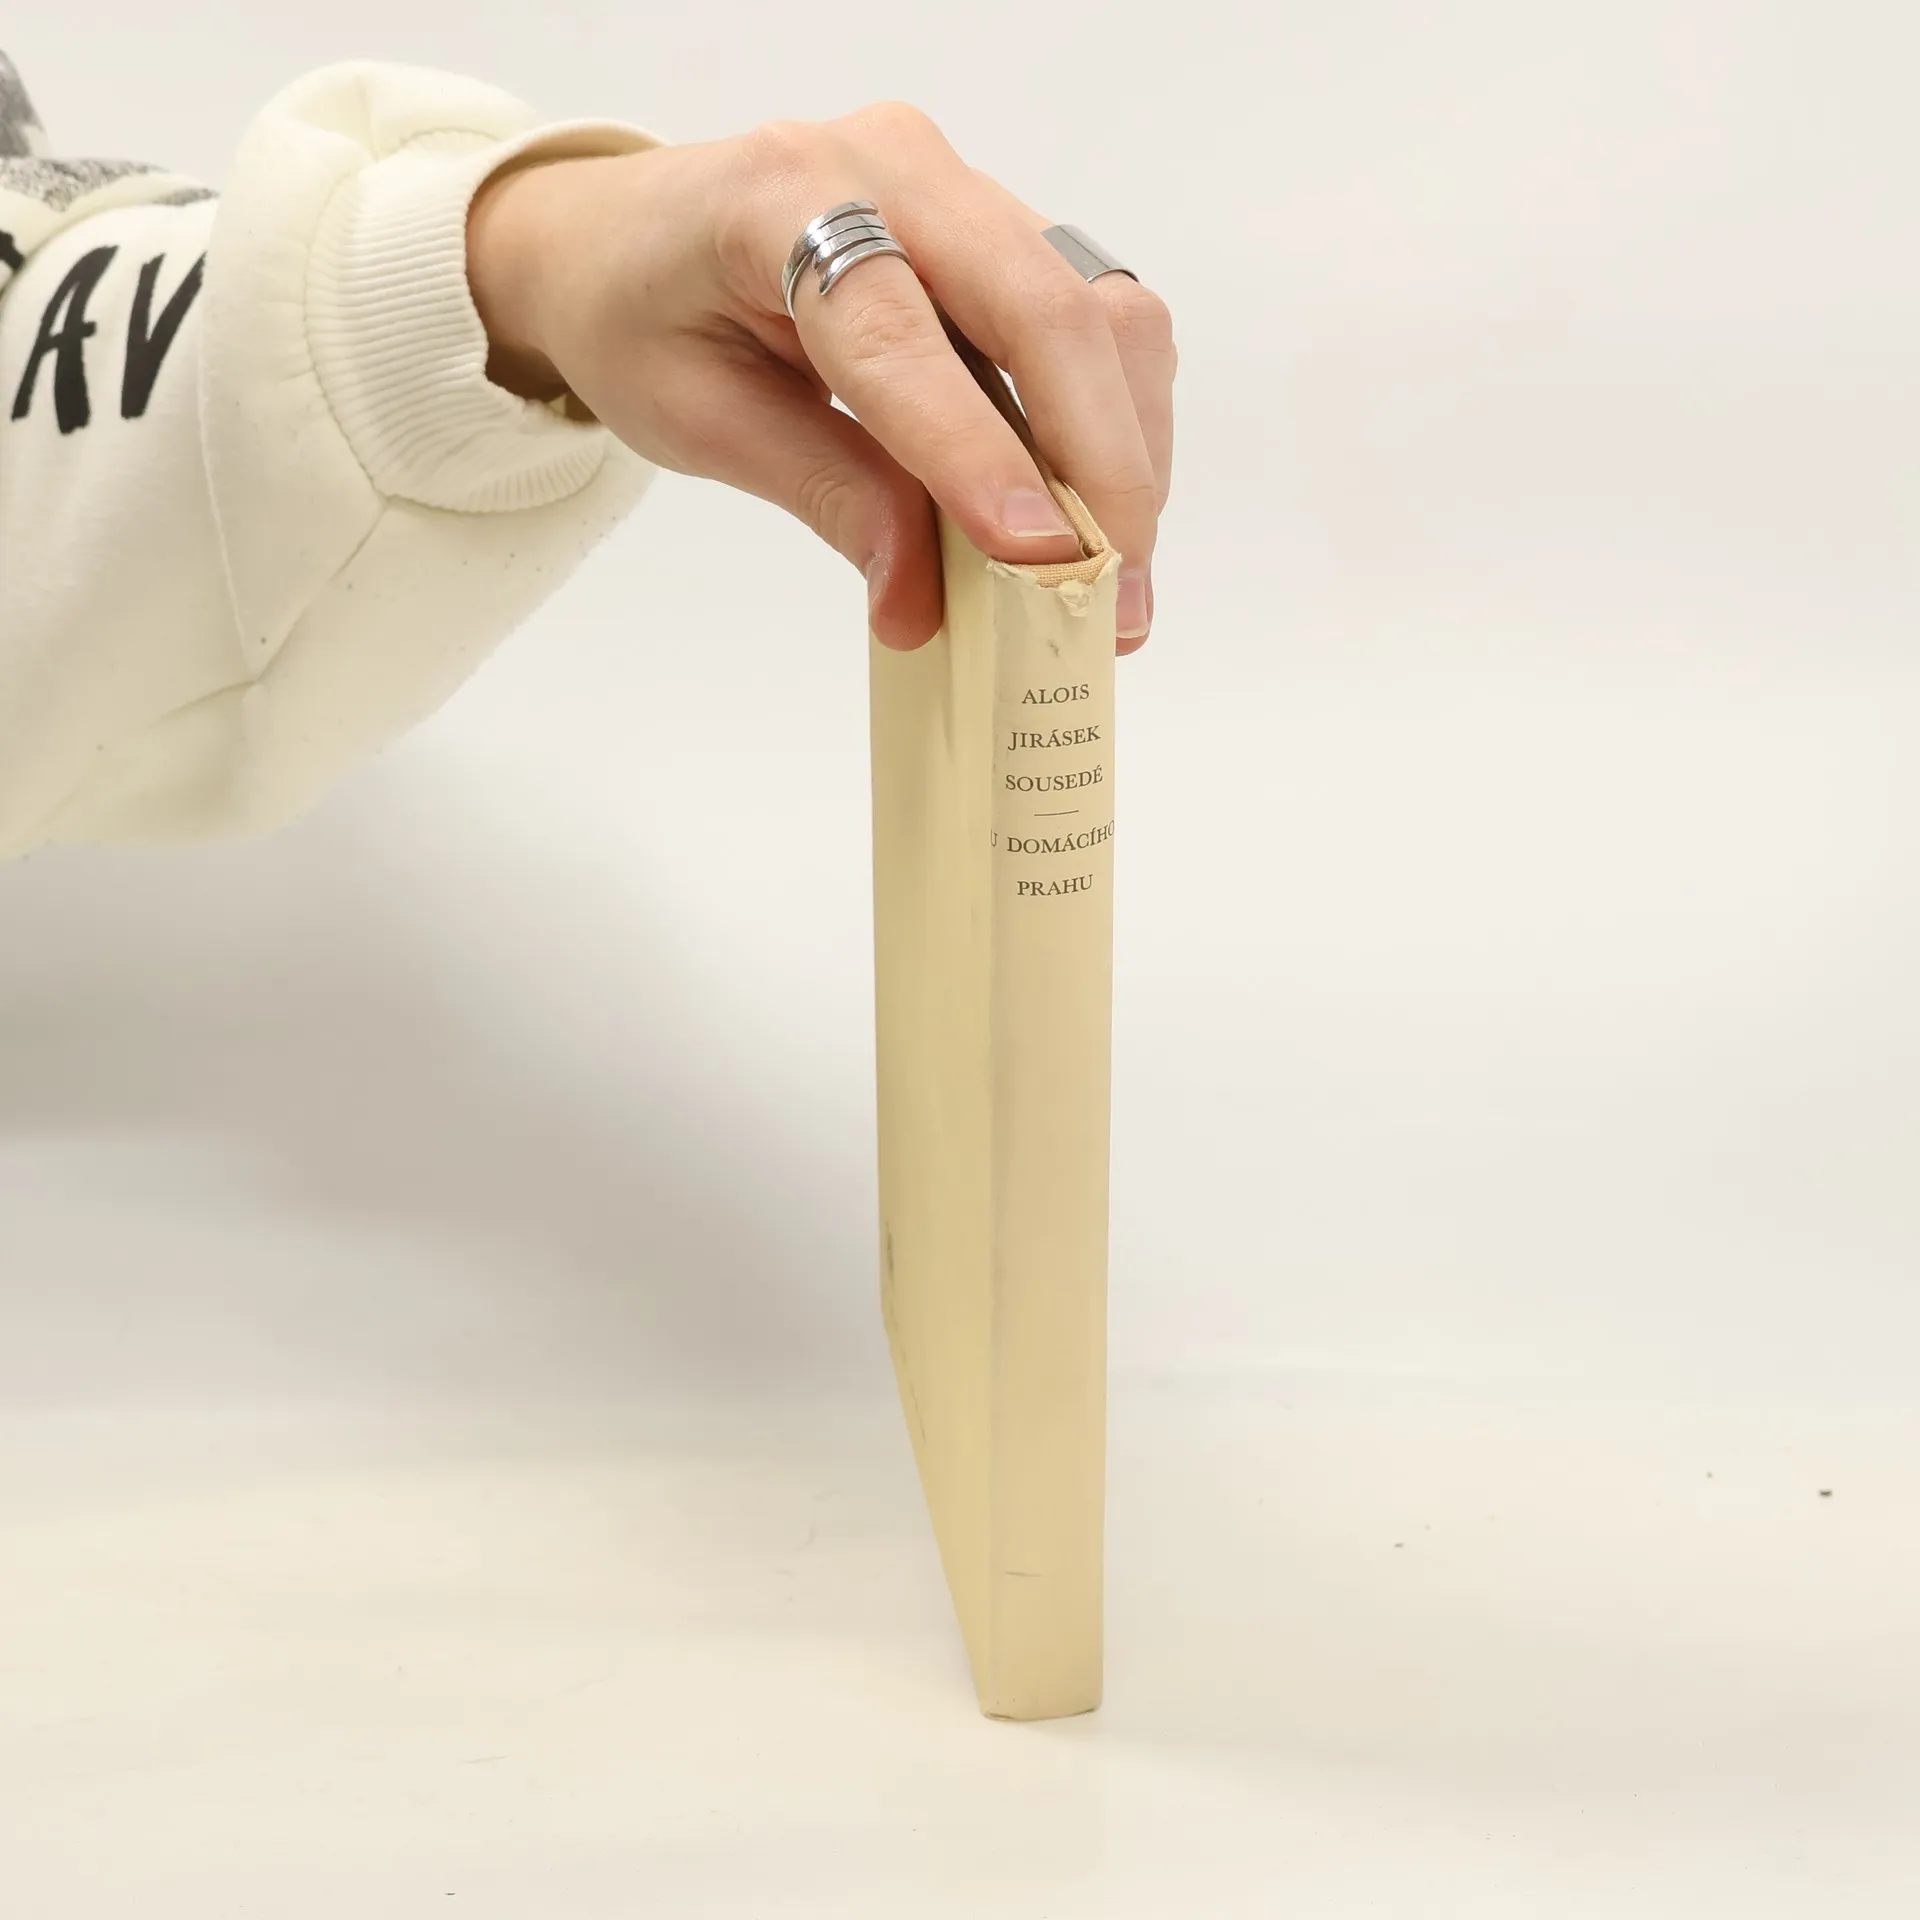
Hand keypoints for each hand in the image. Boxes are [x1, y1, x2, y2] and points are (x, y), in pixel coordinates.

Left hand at [466, 104, 1174, 651]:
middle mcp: (893, 167)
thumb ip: (821, 492)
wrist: (628, 235)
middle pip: (1046, 307)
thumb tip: (920, 604)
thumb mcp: (697, 419)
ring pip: (1101, 309)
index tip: (1038, 556)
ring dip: (1128, 451)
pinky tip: (1097, 510)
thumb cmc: (643, 315)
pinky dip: (1116, 423)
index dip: (977, 450)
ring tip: (1117, 576)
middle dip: (1101, 465)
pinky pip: (1099, 318)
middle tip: (1111, 598)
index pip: (901, 332)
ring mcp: (963, 189)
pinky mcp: (1005, 228)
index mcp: (781, 197)